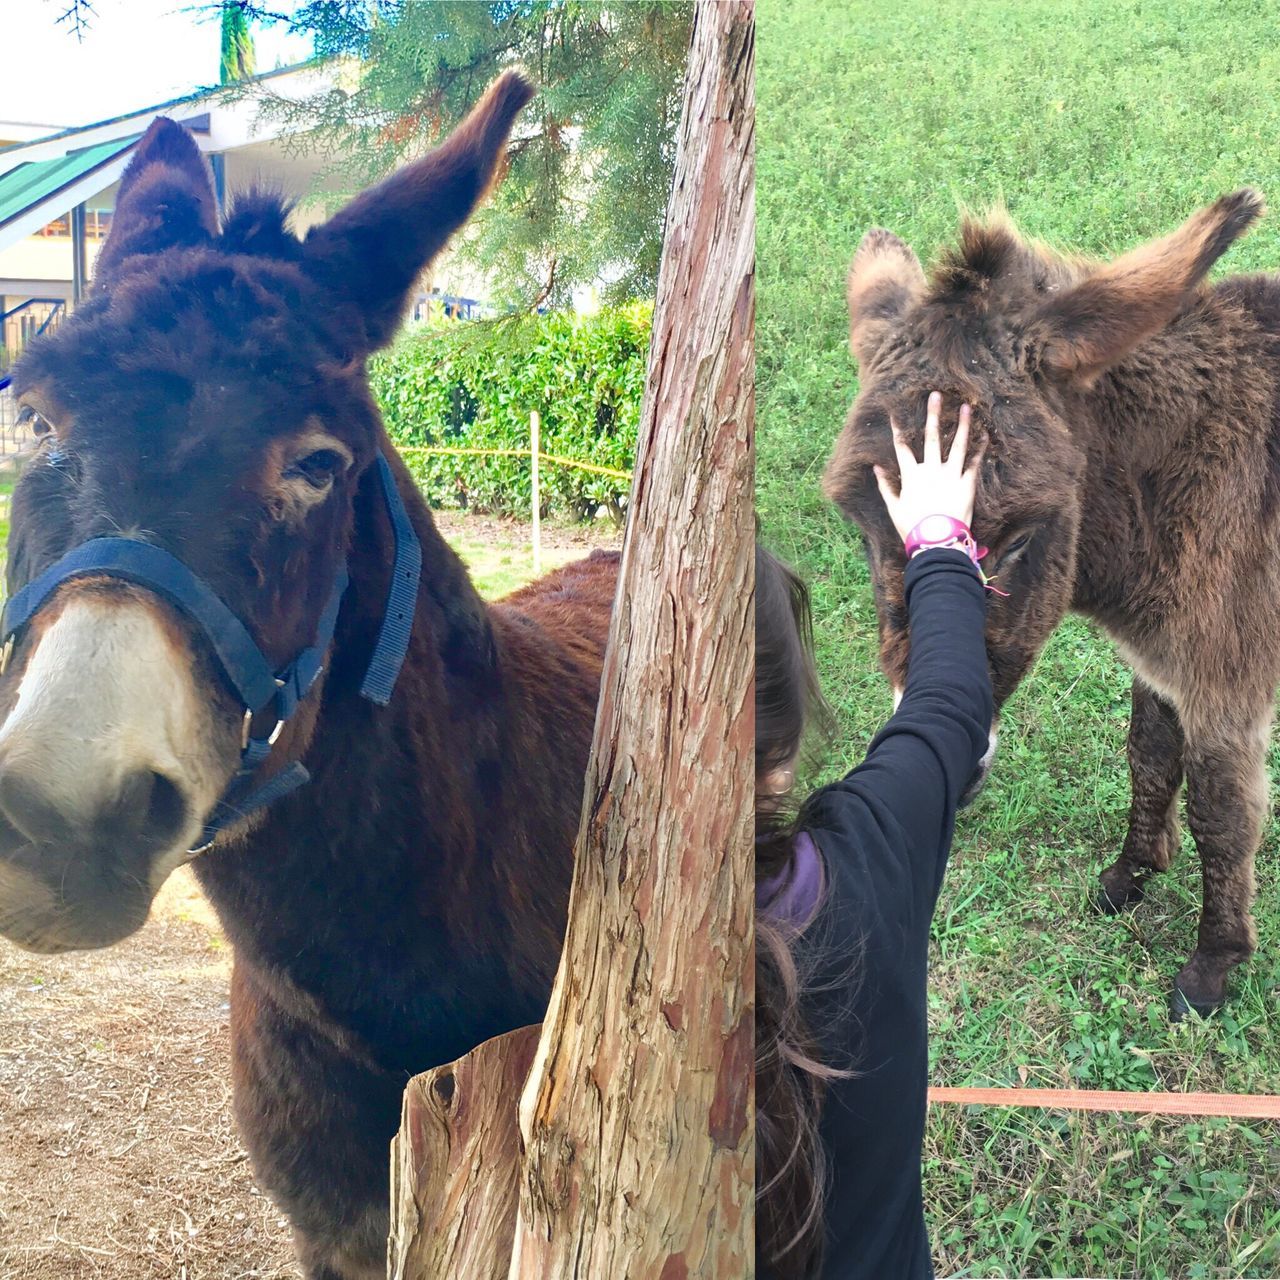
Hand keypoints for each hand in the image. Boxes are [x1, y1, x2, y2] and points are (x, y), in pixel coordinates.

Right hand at [873, 392, 981, 543]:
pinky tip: (985, 434)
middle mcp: (932, 470)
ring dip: (962, 424)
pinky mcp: (967, 484)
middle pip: (931, 437)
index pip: (902, 447)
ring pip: (957, 444)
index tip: (896, 413)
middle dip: (932, 415)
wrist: (937, 540)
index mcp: (912, 475)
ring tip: (966, 407)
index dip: (899, 430)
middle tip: (935, 395)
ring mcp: (951, 475)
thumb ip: (886, 486)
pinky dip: (980, 449)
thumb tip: (876, 468)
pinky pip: (975, 463)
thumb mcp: (894, 507)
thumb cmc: (912, 526)